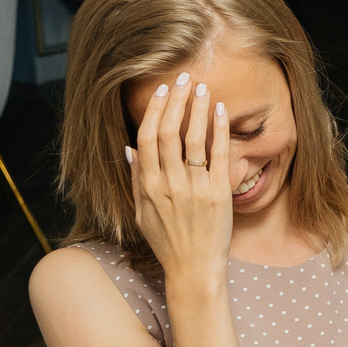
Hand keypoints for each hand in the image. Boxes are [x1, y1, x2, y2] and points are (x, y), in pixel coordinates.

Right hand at [128, 73, 235, 291]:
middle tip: (183, 77)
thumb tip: (128, 147)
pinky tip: (219, 110)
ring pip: (193, 139)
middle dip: (175, 100)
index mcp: (147, 186)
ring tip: (201, 87)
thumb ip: (135, 179)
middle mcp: (169, 184)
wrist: (194, 269)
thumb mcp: (142, 212)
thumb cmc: (167, 241)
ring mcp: (194, 189)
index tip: (161, 90)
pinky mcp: (218, 194)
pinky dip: (218, 129)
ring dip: (196, 108)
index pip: (146, 138)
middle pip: (168, 132)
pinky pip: (219, 154)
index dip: (153, 110)